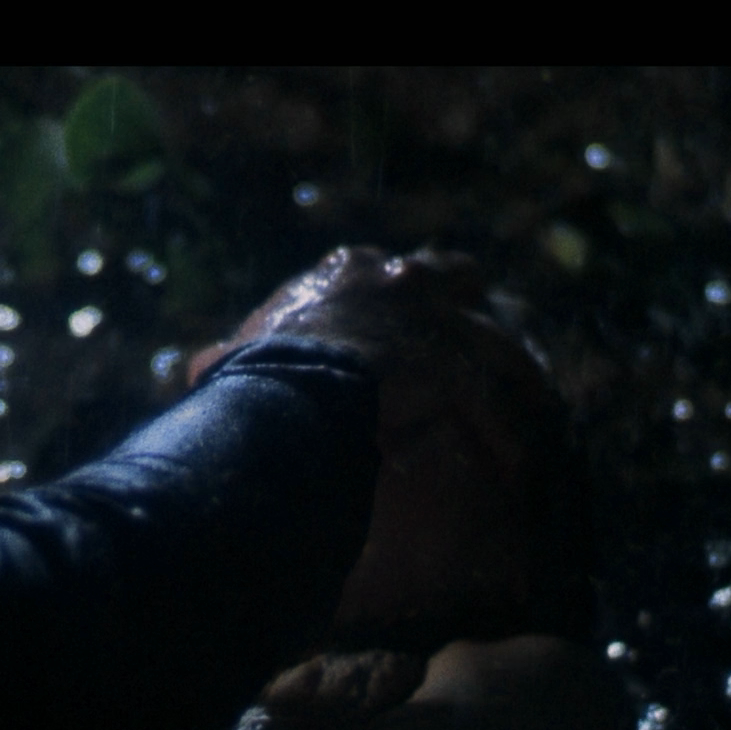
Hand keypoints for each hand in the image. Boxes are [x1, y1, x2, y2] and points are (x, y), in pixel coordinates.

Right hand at [192, 247, 588, 649]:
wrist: (287, 389)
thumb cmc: (255, 373)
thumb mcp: (237, 357)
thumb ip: (230, 357)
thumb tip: (199, 369)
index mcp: (344, 272)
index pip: (387, 269)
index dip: (403, 296)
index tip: (409, 319)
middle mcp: (398, 278)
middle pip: (456, 277)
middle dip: (467, 307)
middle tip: (480, 344)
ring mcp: (435, 317)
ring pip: (494, 337)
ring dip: (511, 372)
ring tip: (531, 404)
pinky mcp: (460, 363)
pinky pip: (497, 398)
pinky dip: (505, 430)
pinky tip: (517, 460)